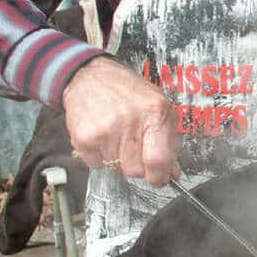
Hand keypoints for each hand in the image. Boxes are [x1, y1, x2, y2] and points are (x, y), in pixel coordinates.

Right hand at [63, 57, 181, 186]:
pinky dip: (99, 156)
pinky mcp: (83, 137)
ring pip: (117, 168)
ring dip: (118, 158)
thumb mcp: (158, 108)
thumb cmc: (128, 93)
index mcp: (155, 113)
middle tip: (133, 145)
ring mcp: (105, 130)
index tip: (160, 179)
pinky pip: (96, 164)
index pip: (158, 160)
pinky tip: (102, 135)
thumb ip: (169, 140)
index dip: (160, 176)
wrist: (89, 77)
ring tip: (116, 134)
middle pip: (137, 169)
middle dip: (138, 165)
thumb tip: (172, 172)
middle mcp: (130, 121)